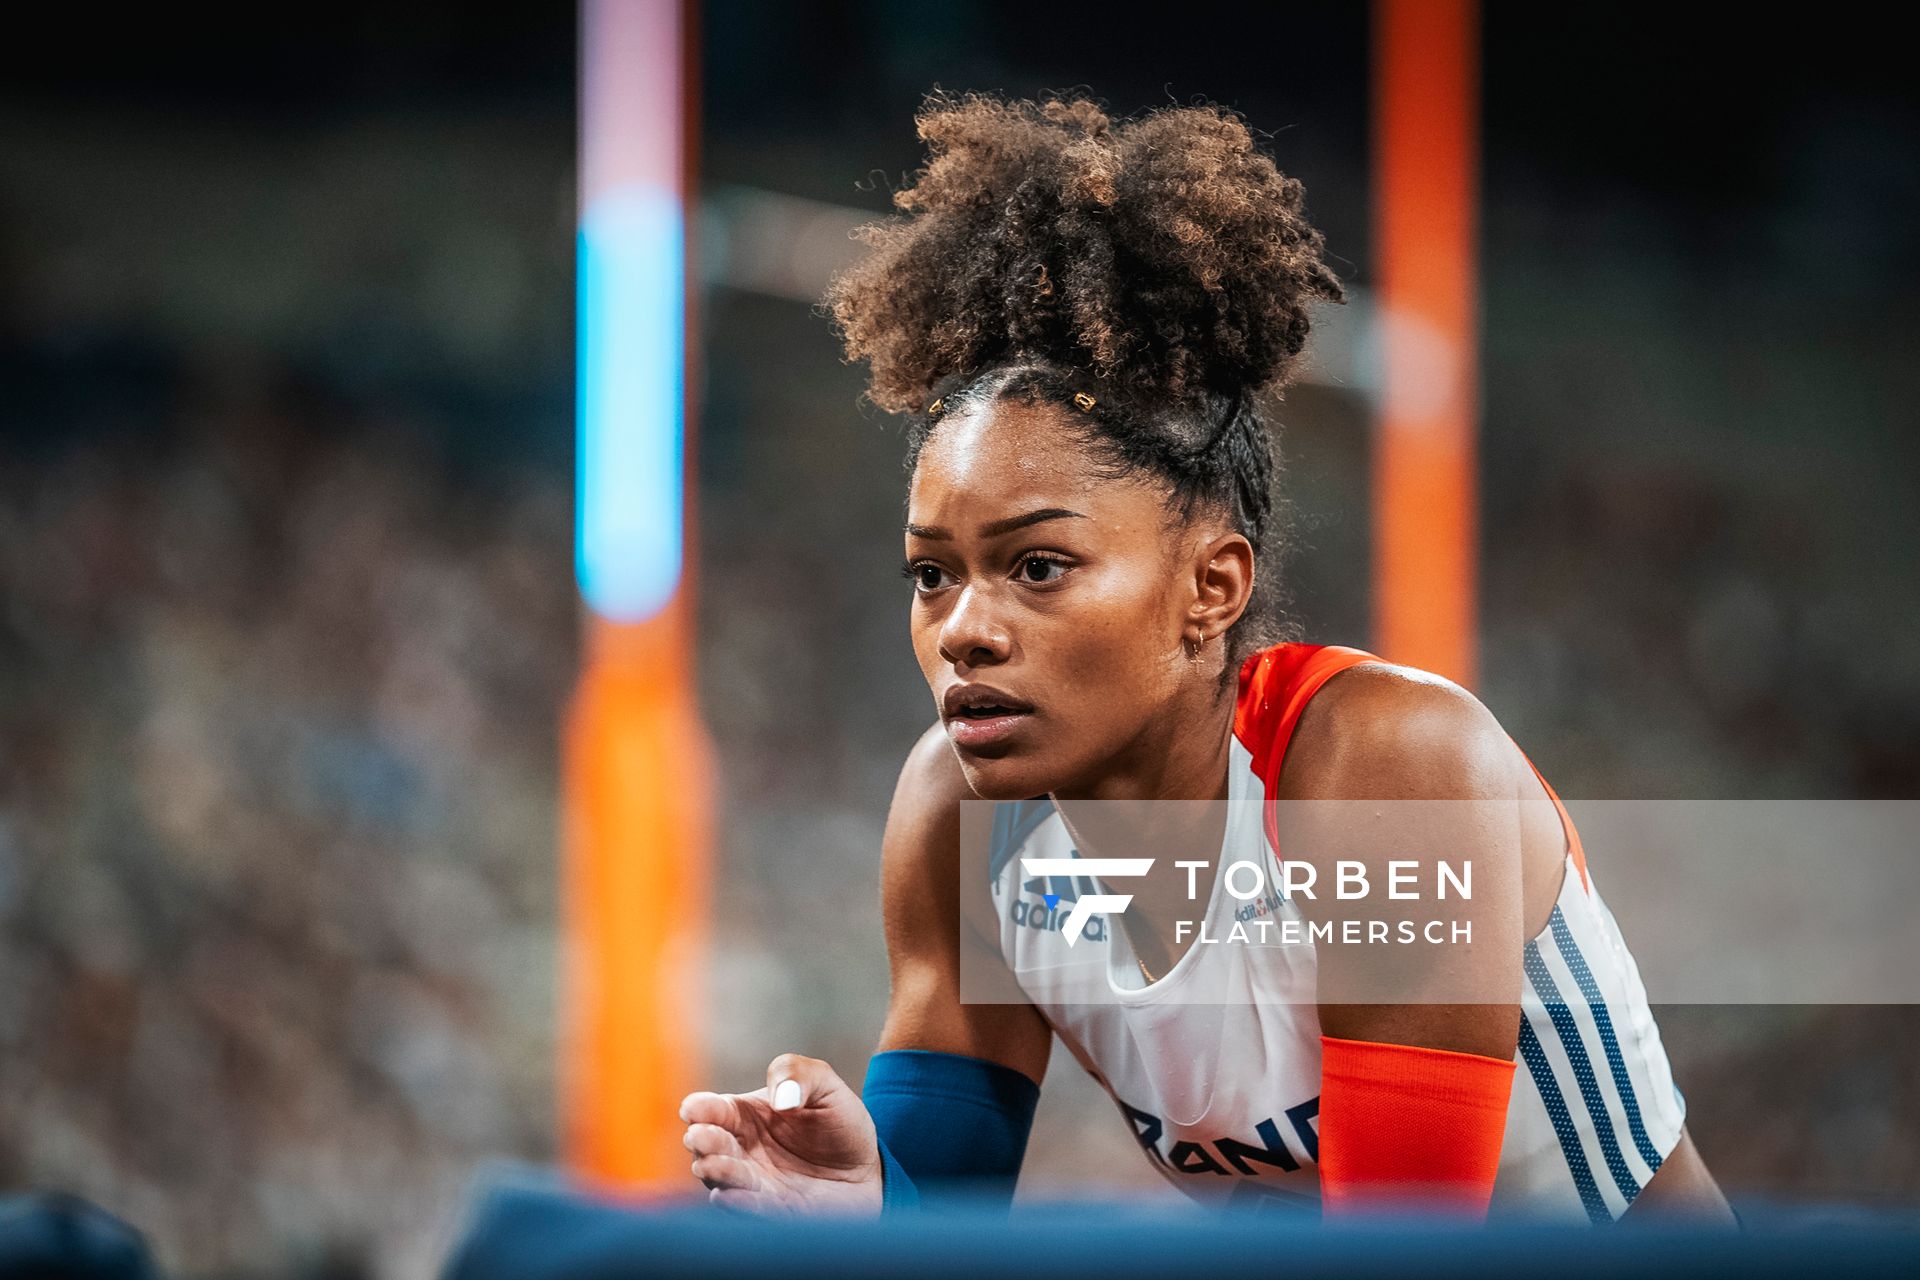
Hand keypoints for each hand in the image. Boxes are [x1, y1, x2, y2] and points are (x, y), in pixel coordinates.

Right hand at [679, 1052, 884, 1214]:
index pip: (712, 1110)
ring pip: (722, 1179)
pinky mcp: (773, 1210)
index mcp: (745, 1115)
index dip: (699, 1108)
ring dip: (715, 1172)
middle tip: (700, 1137)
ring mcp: (754, 1182)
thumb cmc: (838, 1121)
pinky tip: (726, 1196)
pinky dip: (736, 1203)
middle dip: (701, 1141)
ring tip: (711, 1165)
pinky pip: (749, 1209)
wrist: (867, 1167)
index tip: (694, 1109)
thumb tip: (780, 1098)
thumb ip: (798, 1074)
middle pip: (708, 1146)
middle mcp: (742, 1150)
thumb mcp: (825, 1085)